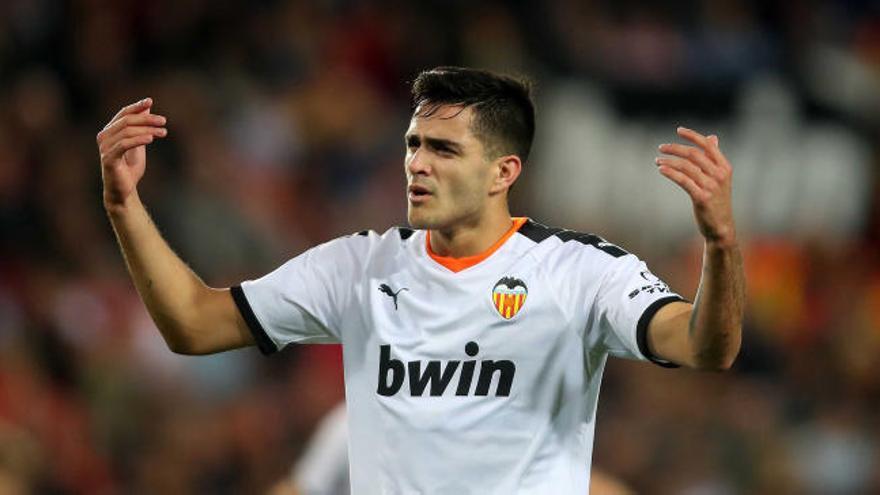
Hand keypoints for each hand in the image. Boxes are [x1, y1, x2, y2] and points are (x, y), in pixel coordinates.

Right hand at [96, 98, 166, 207]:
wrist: (124, 191)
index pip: (123, 114)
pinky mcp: (108, 158)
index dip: (136, 106)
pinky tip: (151, 138)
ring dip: (147, 130)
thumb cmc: (130, 168)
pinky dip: (138, 139)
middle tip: (163, 121)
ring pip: (127, 131)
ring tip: (163, 132)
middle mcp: (104, 137)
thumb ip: (141, 126)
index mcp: (110, 131)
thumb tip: (147, 106)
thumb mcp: (139, 143)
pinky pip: (124, 144)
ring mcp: (104, 148)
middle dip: (147, 119)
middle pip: (127, 121)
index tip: (150, 101)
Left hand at [656, 127, 735, 245]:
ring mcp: (711, 186)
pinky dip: (670, 173)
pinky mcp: (701, 197)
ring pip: (686, 167)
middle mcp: (719, 175)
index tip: (678, 130)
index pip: (707, 145)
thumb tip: (712, 138)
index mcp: (724, 167)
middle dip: (675, 148)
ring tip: (657, 161)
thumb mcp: (720, 178)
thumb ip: (714, 158)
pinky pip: (683, 180)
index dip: (692, 135)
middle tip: (661, 147)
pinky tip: (661, 170)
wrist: (721, 226)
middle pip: (694, 154)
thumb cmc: (717, 201)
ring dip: (669, 161)